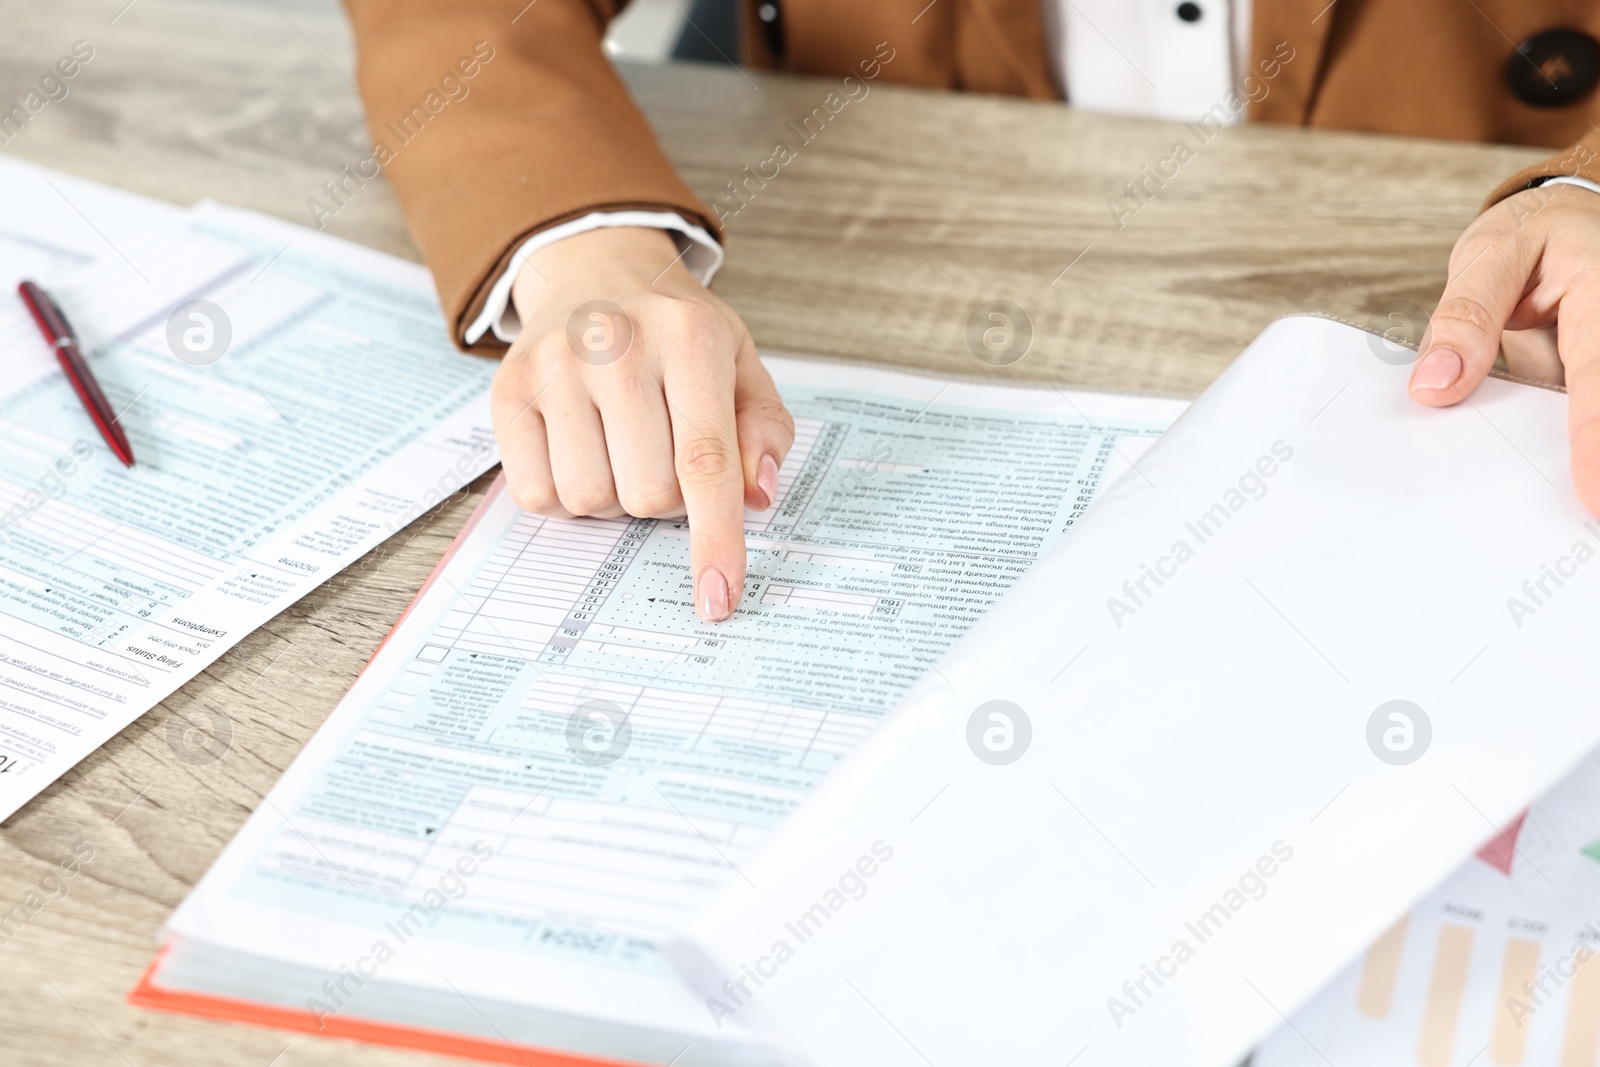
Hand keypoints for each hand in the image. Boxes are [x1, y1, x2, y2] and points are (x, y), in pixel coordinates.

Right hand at [494, 226, 793, 620]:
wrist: (595, 270)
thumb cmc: (676, 334)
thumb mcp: (740, 363)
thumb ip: (763, 431)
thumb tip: (756, 497)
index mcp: (689, 339)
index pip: (706, 461)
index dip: (715, 538)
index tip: (719, 598)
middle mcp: (616, 346)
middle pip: (648, 495)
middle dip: (664, 497)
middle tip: (660, 449)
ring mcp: (554, 367)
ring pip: (590, 500)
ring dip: (612, 496)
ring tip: (617, 443)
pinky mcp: (507, 390)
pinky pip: (537, 496)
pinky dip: (563, 491)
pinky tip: (577, 445)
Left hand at [1409, 183, 1599, 511]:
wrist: (1565, 226)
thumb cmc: (1534, 239)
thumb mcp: (1492, 255)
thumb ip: (1466, 316)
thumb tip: (1435, 386)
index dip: (1596, 438)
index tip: (1592, 496)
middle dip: (1594, 466)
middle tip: (1580, 525)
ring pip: (1589, 421)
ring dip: (1579, 468)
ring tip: (1569, 526)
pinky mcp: (1590, 391)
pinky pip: (1575, 428)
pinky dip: (1564, 460)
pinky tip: (1552, 502)